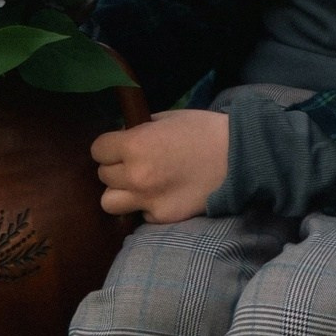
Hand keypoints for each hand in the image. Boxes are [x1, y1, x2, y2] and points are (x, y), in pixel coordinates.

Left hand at [91, 108, 230, 222]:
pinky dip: (147, 206)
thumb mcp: (168, 118)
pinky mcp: (161, 217)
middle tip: (134, 163)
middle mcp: (135, 176)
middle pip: (103, 176)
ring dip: (120, 192)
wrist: (238, 158)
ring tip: (137, 186)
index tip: (120, 146)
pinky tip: (163, 195)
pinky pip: (139, 213)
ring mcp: (147, 200)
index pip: (98, 150)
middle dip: (115, 167)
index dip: (109, 146)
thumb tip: (124, 135)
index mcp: (134, 145)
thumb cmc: (204, 130)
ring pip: (109, 202)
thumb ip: (141, 128)